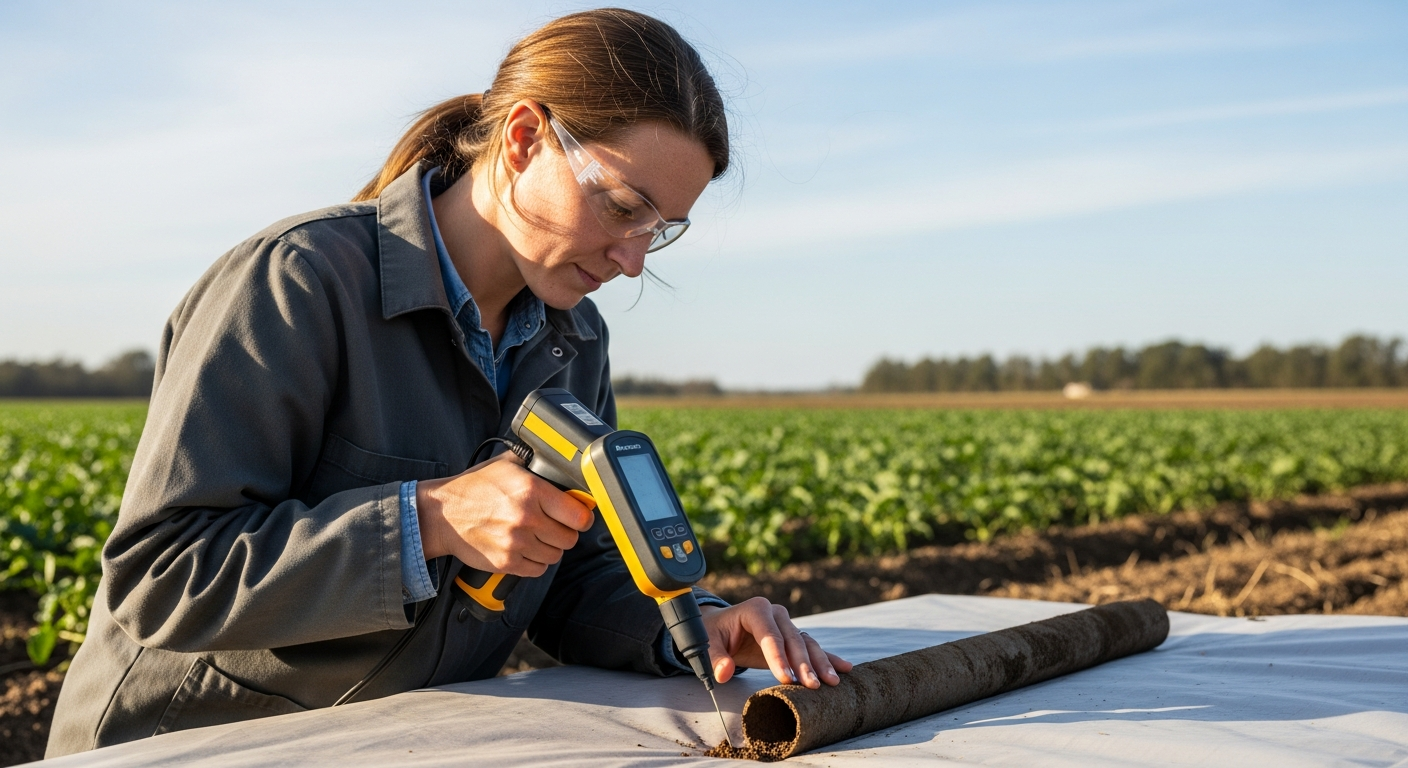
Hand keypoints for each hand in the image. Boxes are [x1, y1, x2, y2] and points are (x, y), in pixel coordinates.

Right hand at [415, 453, 594, 576]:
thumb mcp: (507, 464)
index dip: (583, 517)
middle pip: (570, 538)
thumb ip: (537, 463)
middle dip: (566, 532)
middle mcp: (526, 518)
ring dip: (551, 548)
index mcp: (531, 491)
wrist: (442, 515)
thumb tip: (564, 464)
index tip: (579, 516)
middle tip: (556, 525)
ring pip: (555, 556)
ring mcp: (516, 543)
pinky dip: (536, 562)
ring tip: (538, 536)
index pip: (578, 515)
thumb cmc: (474, 488)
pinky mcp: (506, 563)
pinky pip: (537, 570)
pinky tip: (527, 549)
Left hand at [699, 598, 852, 688]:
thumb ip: (716, 658)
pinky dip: (828, 658)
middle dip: (804, 663)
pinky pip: (812, 648)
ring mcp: (787, 624)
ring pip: (807, 644)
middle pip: (793, 640)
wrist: (721, 627)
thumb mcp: (707, 644)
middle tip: (812, 685)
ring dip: (820, 663)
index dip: (778, 657)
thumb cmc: (714, 634)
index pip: (769, 635)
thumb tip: (724, 672)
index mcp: (755, 610)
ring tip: (831, 682)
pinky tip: (844, 669)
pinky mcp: (793, 637)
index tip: (785, 678)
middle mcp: (775, 614)